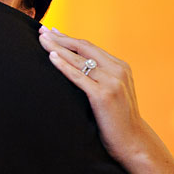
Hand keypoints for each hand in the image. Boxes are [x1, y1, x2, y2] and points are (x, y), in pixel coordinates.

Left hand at [37, 25, 156, 165]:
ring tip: (42, 40)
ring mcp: (111, 82)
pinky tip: (52, 57)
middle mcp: (117, 70)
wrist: (132, 142)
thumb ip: (101, 77)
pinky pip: (78, 77)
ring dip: (58, 48)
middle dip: (60, 38)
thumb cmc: (117, 119)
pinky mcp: (103, 95)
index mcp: (120, 66)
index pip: (89, 46)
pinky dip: (64, 65)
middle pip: (83, 48)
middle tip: (42, 31)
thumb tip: (78, 66)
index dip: (69, 38)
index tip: (52, 31)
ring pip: (79, 59)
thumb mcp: (113, 91)